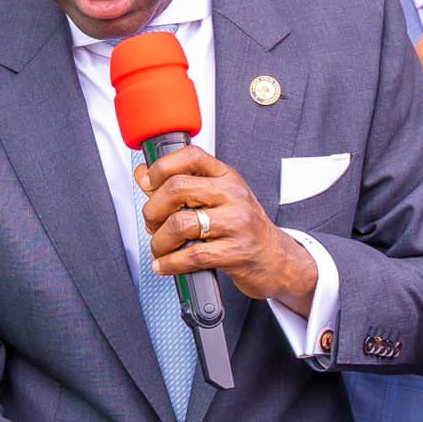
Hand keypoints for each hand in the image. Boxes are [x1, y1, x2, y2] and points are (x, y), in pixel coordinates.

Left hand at [137, 146, 316, 314]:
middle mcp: (233, 196)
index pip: (191, 156)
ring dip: (159, 241)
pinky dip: (170, 264)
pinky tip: (166, 265)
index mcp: (227, 178)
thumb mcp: (219, 200)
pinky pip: (191, 256)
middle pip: (177, 189)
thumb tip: (143, 174)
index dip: (161, 167)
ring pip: (180, 224)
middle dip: (152, 210)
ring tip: (160, 248)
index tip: (147, 182)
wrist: (279, 260)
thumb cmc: (246, 229)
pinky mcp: (236, 252)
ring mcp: (236, 224)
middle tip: (152, 223)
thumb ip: (182, 187)